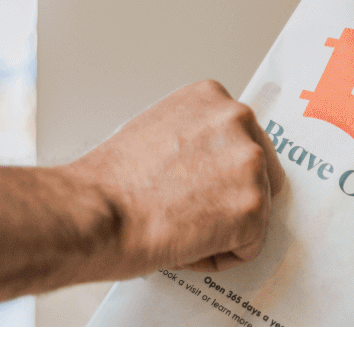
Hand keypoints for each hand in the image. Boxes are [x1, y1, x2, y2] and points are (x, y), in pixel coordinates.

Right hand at [60, 79, 274, 274]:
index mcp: (210, 98)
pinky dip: (218, 256)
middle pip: (261, 171)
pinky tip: (182, 247)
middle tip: (188, 215)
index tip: (195, 187)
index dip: (217, 172)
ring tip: (175, 230)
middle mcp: (238, 121)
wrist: (92, 215)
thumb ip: (189, 142)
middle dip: (230, 198)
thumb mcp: (149, 134)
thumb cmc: (104, 186)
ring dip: (221, 229)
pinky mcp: (253, 209)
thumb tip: (202, 167)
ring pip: (256, 211)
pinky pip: (248, 246)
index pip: (239, 138)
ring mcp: (250, 164)